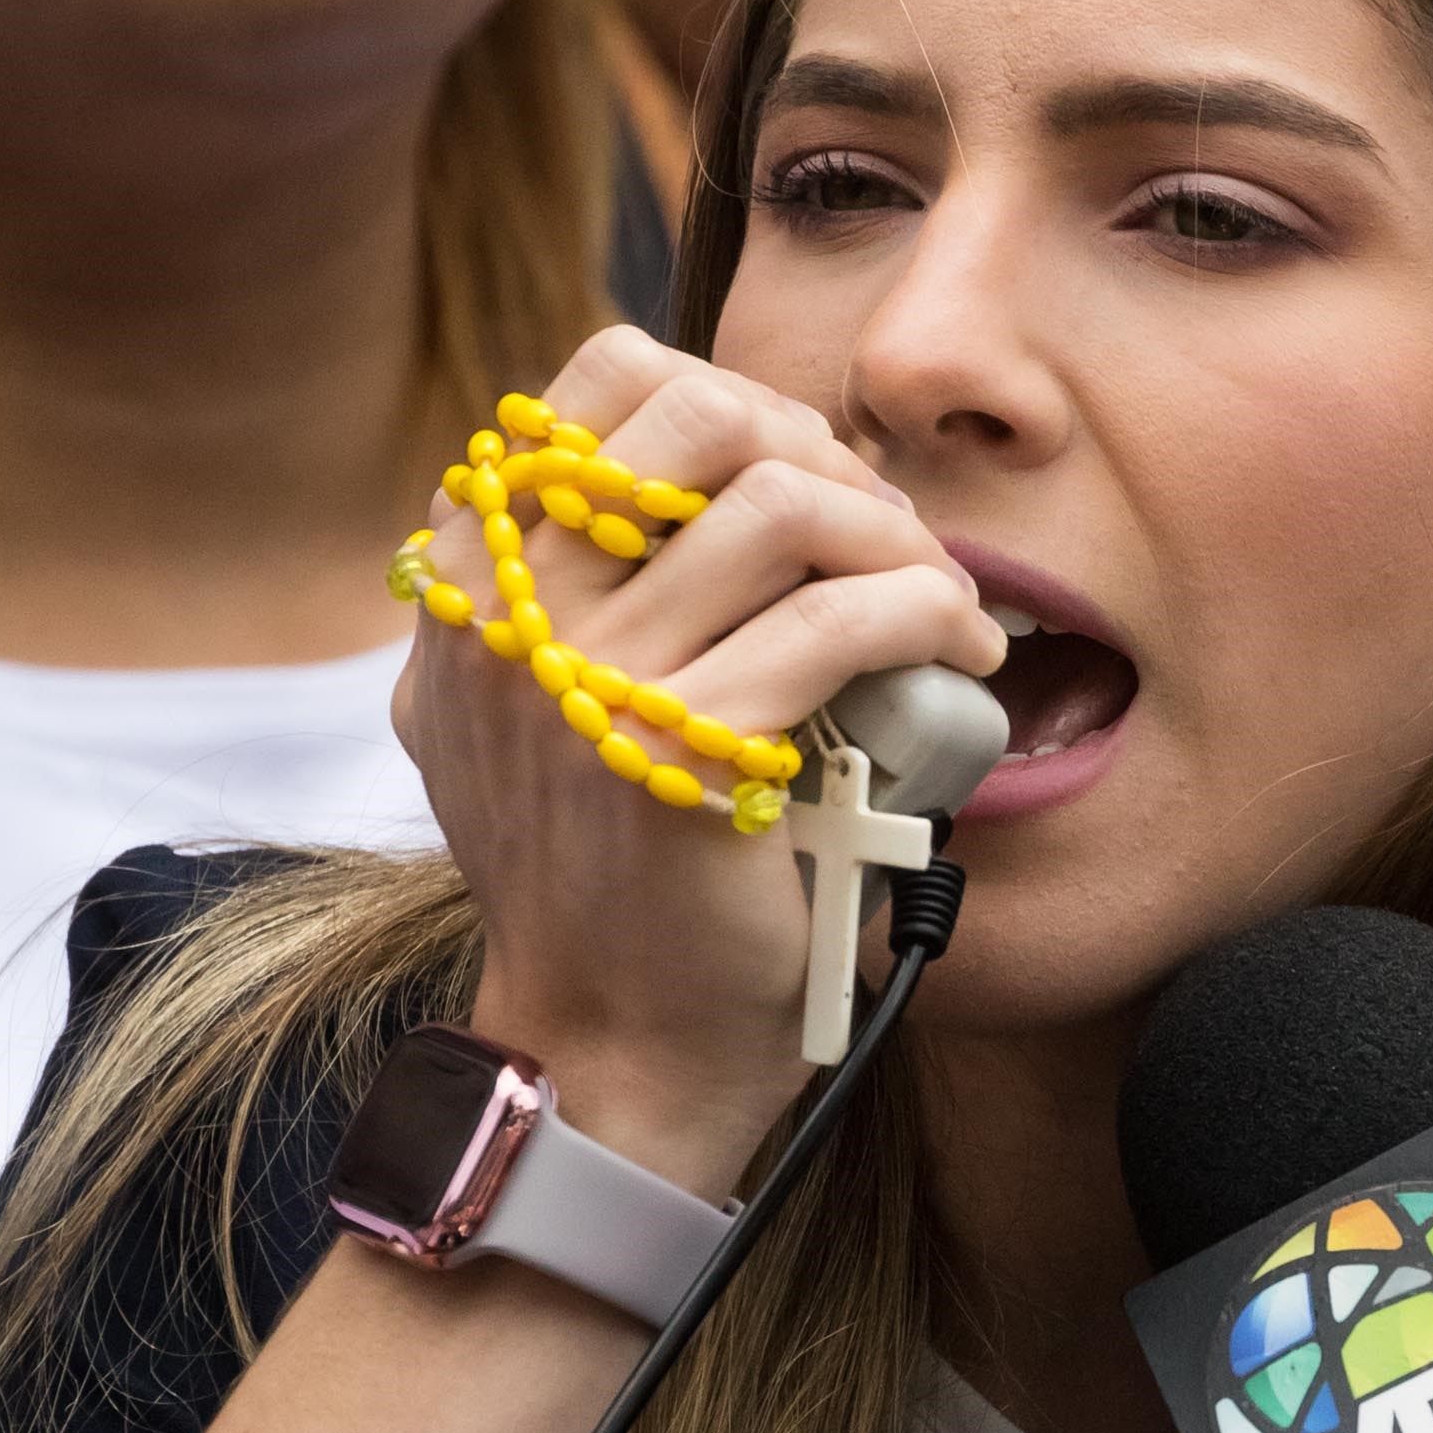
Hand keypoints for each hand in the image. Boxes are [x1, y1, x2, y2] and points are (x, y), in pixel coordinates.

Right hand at [395, 323, 1002, 1194]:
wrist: (610, 1047)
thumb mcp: (532, 716)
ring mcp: (584, 686)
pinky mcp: (683, 758)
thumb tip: (707, 476)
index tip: (803, 475)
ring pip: (781, 506)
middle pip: (696, 416)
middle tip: (887, 533)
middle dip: (825, 453)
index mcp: (471, 586)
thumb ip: (566, 593)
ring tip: (937, 595)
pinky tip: (961, 654)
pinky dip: (928, 615)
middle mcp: (507, 617)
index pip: (597, 386)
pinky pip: (841, 622)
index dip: (732, 400)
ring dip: (895, 535)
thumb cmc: (611, 878)